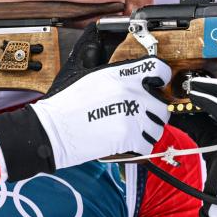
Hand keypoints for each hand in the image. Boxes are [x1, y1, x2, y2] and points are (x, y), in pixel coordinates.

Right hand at [33, 55, 171, 167]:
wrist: (55, 129)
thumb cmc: (69, 104)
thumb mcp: (92, 76)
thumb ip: (118, 74)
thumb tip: (134, 75)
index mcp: (123, 75)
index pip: (159, 69)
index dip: (161, 78)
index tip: (158, 86)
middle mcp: (132, 93)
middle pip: (161, 104)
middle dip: (154, 112)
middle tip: (140, 116)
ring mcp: (133, 115)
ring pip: (157, 127)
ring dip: (148, 130)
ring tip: (131, 130)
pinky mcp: (130, 137)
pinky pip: (148, 144)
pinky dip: (140, 147)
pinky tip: (127, 142)